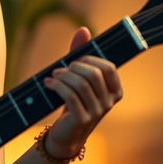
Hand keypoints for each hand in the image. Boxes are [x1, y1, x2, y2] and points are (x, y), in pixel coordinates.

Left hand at [43, 26, 122, 158]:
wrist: (65, 133)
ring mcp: (98, 112)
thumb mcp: (77, 79)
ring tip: (52, 76)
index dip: (89, 60)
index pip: (108, 67)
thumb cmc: (72, 102)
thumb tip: (83, 30)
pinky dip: (56, 86)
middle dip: (73, 67)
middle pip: (93, 74)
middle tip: (59, 69)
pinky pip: (70, 97)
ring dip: (62, 76)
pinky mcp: (82, 119)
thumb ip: (80, 56)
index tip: (73, 61)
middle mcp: (110, 102)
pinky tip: (47, 83)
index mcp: (115, 90)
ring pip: (81, 84)